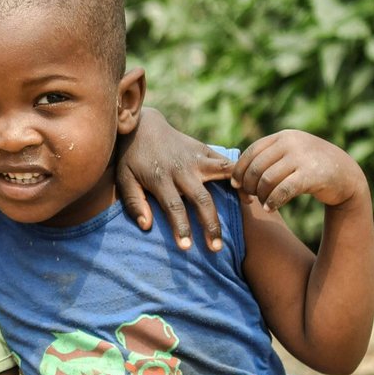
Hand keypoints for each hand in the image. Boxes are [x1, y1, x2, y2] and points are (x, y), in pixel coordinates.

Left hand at [118, 108, 232, 250]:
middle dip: (210, 225)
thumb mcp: (124, 179)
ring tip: (246, 212)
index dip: (181, 227)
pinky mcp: (205, 150)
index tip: (186, 247)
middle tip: (216, 249)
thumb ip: (134, 202)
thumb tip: (146, 226)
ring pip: (221, 176)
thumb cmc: (132, 158)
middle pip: (201, 199)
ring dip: (235, 193)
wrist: (143, 125)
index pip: (173, 207)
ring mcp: (196, 158)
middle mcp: (181, 168)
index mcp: (160, 178)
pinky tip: (249, 193)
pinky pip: (227, 163)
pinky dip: (240, 176)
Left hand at [232, 130, 367, 210]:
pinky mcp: (311, 175)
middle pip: (255, 167)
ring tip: (263, 203)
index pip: (251, 152)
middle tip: (250, 197)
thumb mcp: (290, 154)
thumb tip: (234, 175)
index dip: (239, 170)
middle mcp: (291, 142)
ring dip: (260, 195)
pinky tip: (270, 208)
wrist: (347, 175)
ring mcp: (302, 157)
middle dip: (248, 185)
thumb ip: (268, 157)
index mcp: (283, 136)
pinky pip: (282, 190)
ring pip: (266, 179)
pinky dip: (272, 201)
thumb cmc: (311, 167)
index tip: (237, 185)